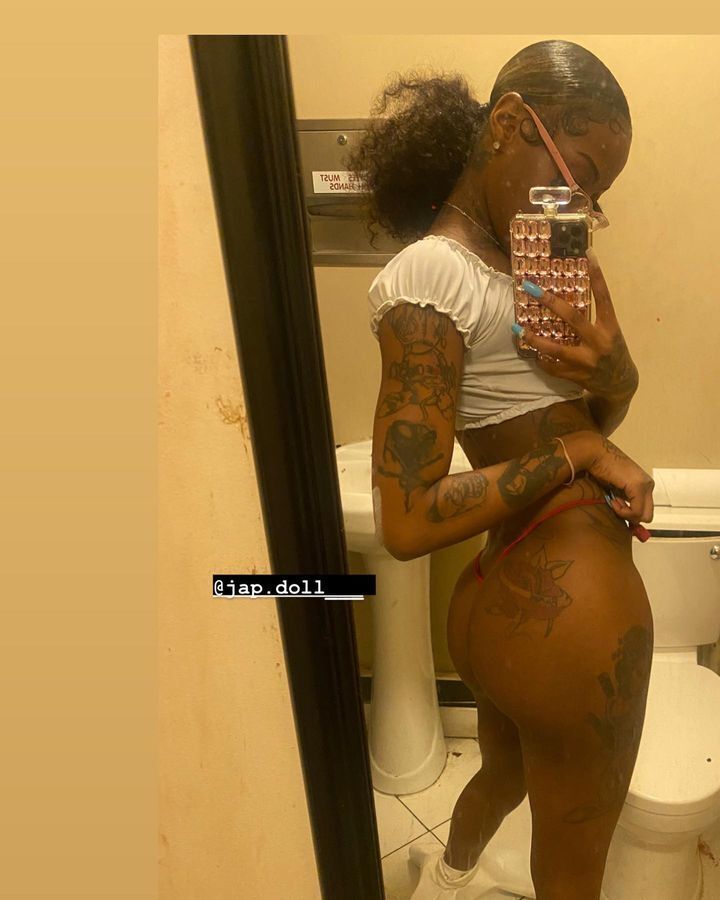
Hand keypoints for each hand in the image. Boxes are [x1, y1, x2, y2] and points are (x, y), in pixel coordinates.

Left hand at [520, 248, 638, 402]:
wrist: (620, 384)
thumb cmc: (613, 351)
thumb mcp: (610, 332)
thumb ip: (594, 317)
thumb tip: (566, 298)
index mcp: (610, 327)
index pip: (604, 297)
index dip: (597, 275)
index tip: (588, 254)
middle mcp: (599, 343)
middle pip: (573, 318)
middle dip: (550, 302)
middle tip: (531, 288)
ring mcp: (586, 361)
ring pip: (555, 349)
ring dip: (534, 339)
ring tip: (518, 329)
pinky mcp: (576, 376)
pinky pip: (552, 367)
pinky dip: (541, 359)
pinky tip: (530, 352)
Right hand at [582, 432, 653, 524]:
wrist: (596, 454)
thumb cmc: (601, 468)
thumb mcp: (615, 488)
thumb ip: (623, 499)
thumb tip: (626, 517)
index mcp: (644, 484)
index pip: (646, 509)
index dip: (632, 515)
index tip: (618, 510)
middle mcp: (648, 484)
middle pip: (648, 515)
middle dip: (631, 518)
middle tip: (616, 508)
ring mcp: (645, 485)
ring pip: (644, 516)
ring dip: (626, 514)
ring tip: (613, 501)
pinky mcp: (638, 487)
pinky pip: (636, 512)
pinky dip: (623, 512)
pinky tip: (613, 501)